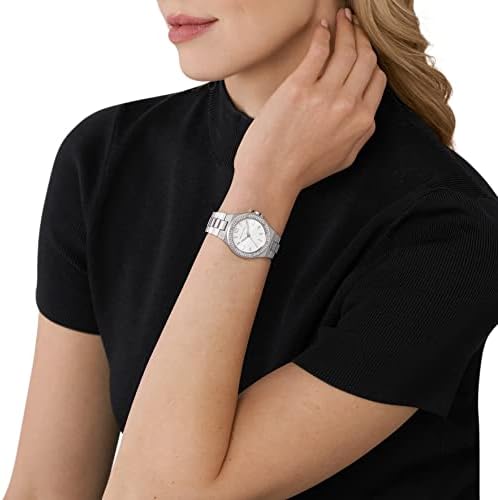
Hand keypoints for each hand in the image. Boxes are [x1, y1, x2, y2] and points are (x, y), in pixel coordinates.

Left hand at [233, 8, 386, 194]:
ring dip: (348, 29)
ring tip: (343, 18)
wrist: (270, 178)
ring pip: (346, 51)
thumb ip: (360, 135)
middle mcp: (349, 106)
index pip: (377, 80)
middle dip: (364, 38)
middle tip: (356, 26)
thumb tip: (366, 114)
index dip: (372, 61)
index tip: (364, 51)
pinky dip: (323, 34)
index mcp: (362, 122)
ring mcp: (325, 95)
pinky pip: (318, 51)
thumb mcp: (343, 159)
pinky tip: (323, 27)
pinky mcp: (299, 87)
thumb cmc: (301, 171)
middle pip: (366, 60)